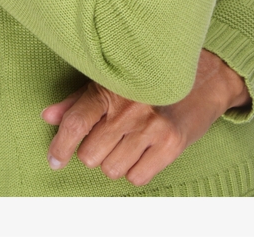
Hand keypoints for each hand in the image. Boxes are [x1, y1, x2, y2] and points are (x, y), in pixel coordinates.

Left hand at [41, 49, 249, 186]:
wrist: (205, 76)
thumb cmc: (152, 78)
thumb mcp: (113, 80)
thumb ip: (78, 100)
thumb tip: (48, 116)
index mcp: (111, 87)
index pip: (75, 123)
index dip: (59, 146)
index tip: (54, 159)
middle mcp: (129, 108)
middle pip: (90, 154)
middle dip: (94, 152)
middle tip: (108, 138)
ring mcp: (151, 127)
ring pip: (111, 169)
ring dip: (114, 162)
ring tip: (128, 141)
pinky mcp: (171, 144)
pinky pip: (137, 177)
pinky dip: (135, 170)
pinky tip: (143, 151)